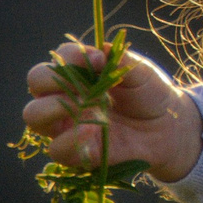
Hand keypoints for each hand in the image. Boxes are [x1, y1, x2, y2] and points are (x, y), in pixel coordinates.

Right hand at [22, 40, 202, 183]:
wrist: (168, 127)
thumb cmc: (149, 93)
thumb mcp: (139, 71)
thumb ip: (118, 59)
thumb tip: (99, 51)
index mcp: (77, 73)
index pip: (57, 57)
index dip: (71, 56)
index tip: (99, 60)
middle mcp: (65, 96)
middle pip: (35, 82)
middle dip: (52, 80)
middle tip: (83, 86)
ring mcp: (66, 124)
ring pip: (34, 116)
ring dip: (55, 109)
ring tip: (86, 107)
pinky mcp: (75, 152)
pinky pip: (56, 148)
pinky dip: (70, 140)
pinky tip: (93, 131)